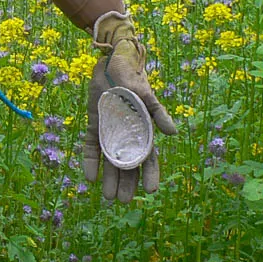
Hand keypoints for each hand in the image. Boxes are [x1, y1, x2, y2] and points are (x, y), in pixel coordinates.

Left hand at [82, 12, 177, 201]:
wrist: (110, 59)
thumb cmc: (131, 74)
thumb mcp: (144, 92)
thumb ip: (157, 111)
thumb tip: (173, 133)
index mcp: (144, 128)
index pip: (149, 156)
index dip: (150, 173)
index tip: (151, 191)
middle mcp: (128, 132)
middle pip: (128, 163)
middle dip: (126, 183)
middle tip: (121, 202)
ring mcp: (110, 129)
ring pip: (111, 159)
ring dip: (109, 177)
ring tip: (107, 198)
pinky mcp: (95, 124)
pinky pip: (92, 146)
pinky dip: (91, 161)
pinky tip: (89, 178)